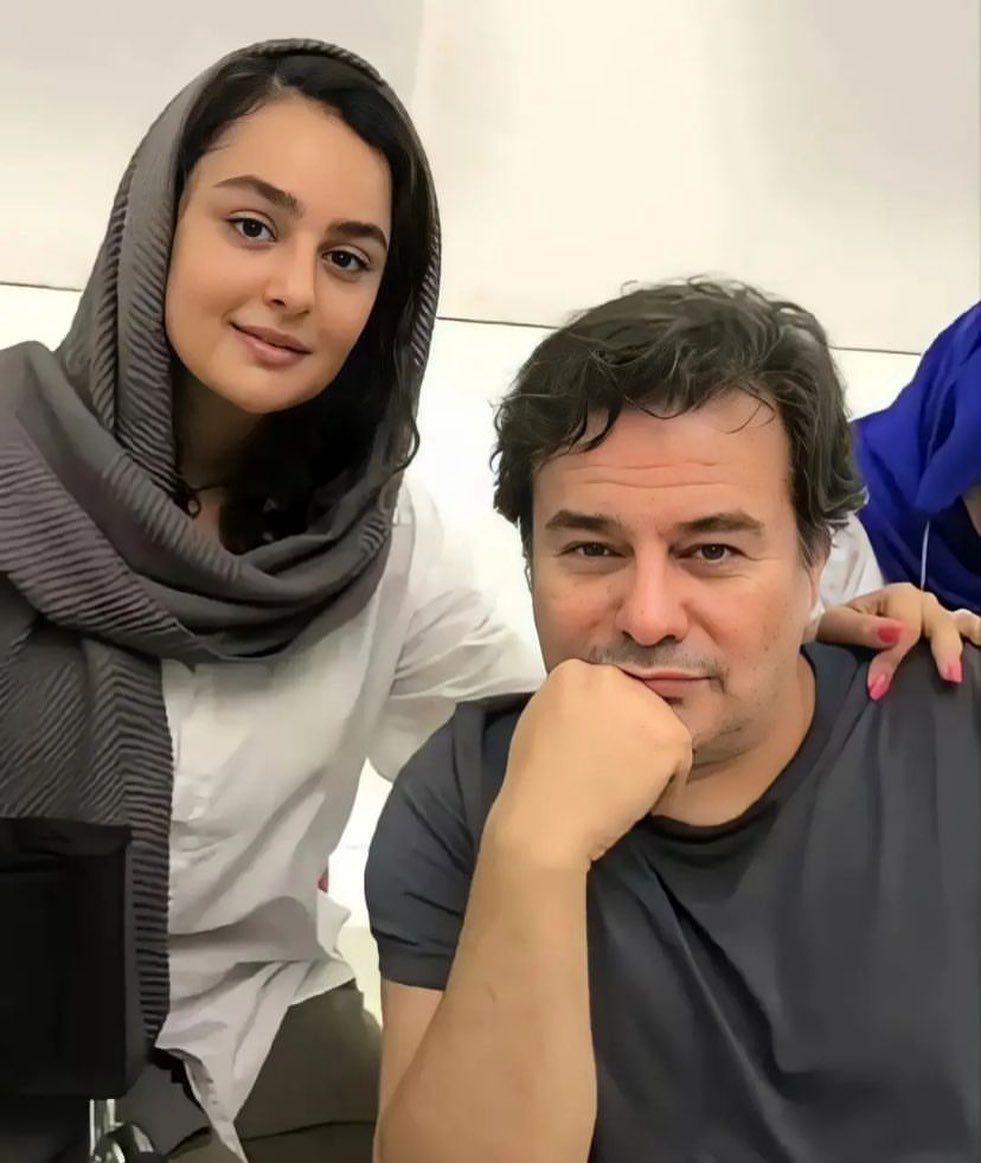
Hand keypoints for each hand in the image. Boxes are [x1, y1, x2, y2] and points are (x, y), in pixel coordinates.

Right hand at [489, 659, 692, 867]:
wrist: (547, 819)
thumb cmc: (535, 779)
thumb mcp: (542, 716)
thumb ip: (573, 702)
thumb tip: (599, 709)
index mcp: (575, 670)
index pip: (608, 686)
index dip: (607, 718)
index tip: (599, 745)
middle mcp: (612, 677)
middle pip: (638, 700)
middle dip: (633, 731)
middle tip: (616, 765)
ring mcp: (644, 704)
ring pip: (663, 726)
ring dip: (653, 754)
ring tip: (627, 783)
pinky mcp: (671, 736)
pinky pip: (681, 758)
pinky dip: (669, 782)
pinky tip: (642, 797)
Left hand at [814, 583, 979, 699]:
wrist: (835, 635)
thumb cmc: (836, 629)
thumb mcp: (837, 625)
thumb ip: (861, 629)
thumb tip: (898, 633)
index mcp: (898, 596)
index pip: (905, 627)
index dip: (893, 657)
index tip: (877, 687)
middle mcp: (924, 603)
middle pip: (942, 624)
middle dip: (944, 650)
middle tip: (949, 679)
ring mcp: (938, 618)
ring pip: (963, 625)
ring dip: (967, 644)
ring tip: (966, 670)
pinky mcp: (945, 635)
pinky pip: (969, 633)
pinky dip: (977, 640)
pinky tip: (979, 655)